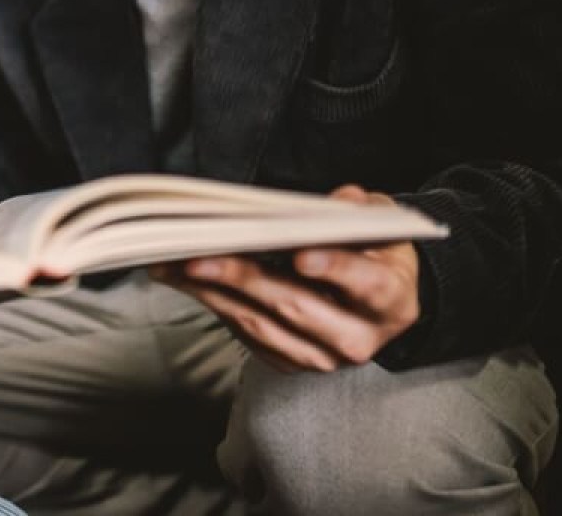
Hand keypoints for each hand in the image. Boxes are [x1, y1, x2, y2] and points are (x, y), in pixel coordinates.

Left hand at [148, 185, 421, 371]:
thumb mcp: (380, 225)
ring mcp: (323, 356)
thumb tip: (342, 199)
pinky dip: (214, 305)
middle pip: (296, 305)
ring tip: (172, 265)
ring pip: (262, 325)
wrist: (383, 306)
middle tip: (198, 256)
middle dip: (242, 278)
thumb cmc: (375, 256)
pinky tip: (185, 281)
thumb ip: (362, 212)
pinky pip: (247, 335)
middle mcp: (358, 337)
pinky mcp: (292, 363)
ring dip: (212, 293)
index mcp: (389, 298)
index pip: (365, 283)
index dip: (334, 268)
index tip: (302, 255)